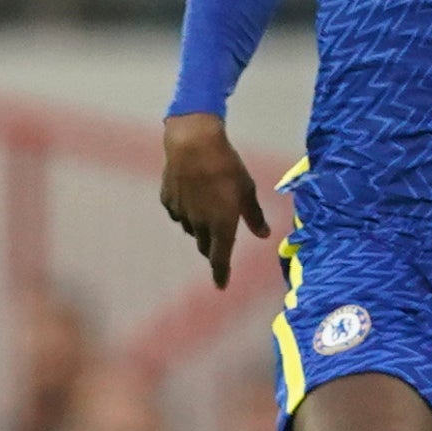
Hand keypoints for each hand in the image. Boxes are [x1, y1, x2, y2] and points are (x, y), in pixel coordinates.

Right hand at [160, 112, 268, 287]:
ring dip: (200, 226)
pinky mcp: (168, 201)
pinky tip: (192, 194)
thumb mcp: (247, 191)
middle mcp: (198, 224)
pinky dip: (187, 211)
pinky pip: (178, 214)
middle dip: (212, 247)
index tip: (221, 286)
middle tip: (220, 238)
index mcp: (221, 225)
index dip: (221, 274)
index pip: (220, 258)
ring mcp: (180, 213)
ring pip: (191, 229)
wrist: (193, 144)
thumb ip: (254, 216)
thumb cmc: (227, 167)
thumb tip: (264, 235)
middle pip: (204, 245)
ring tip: (209, 203)